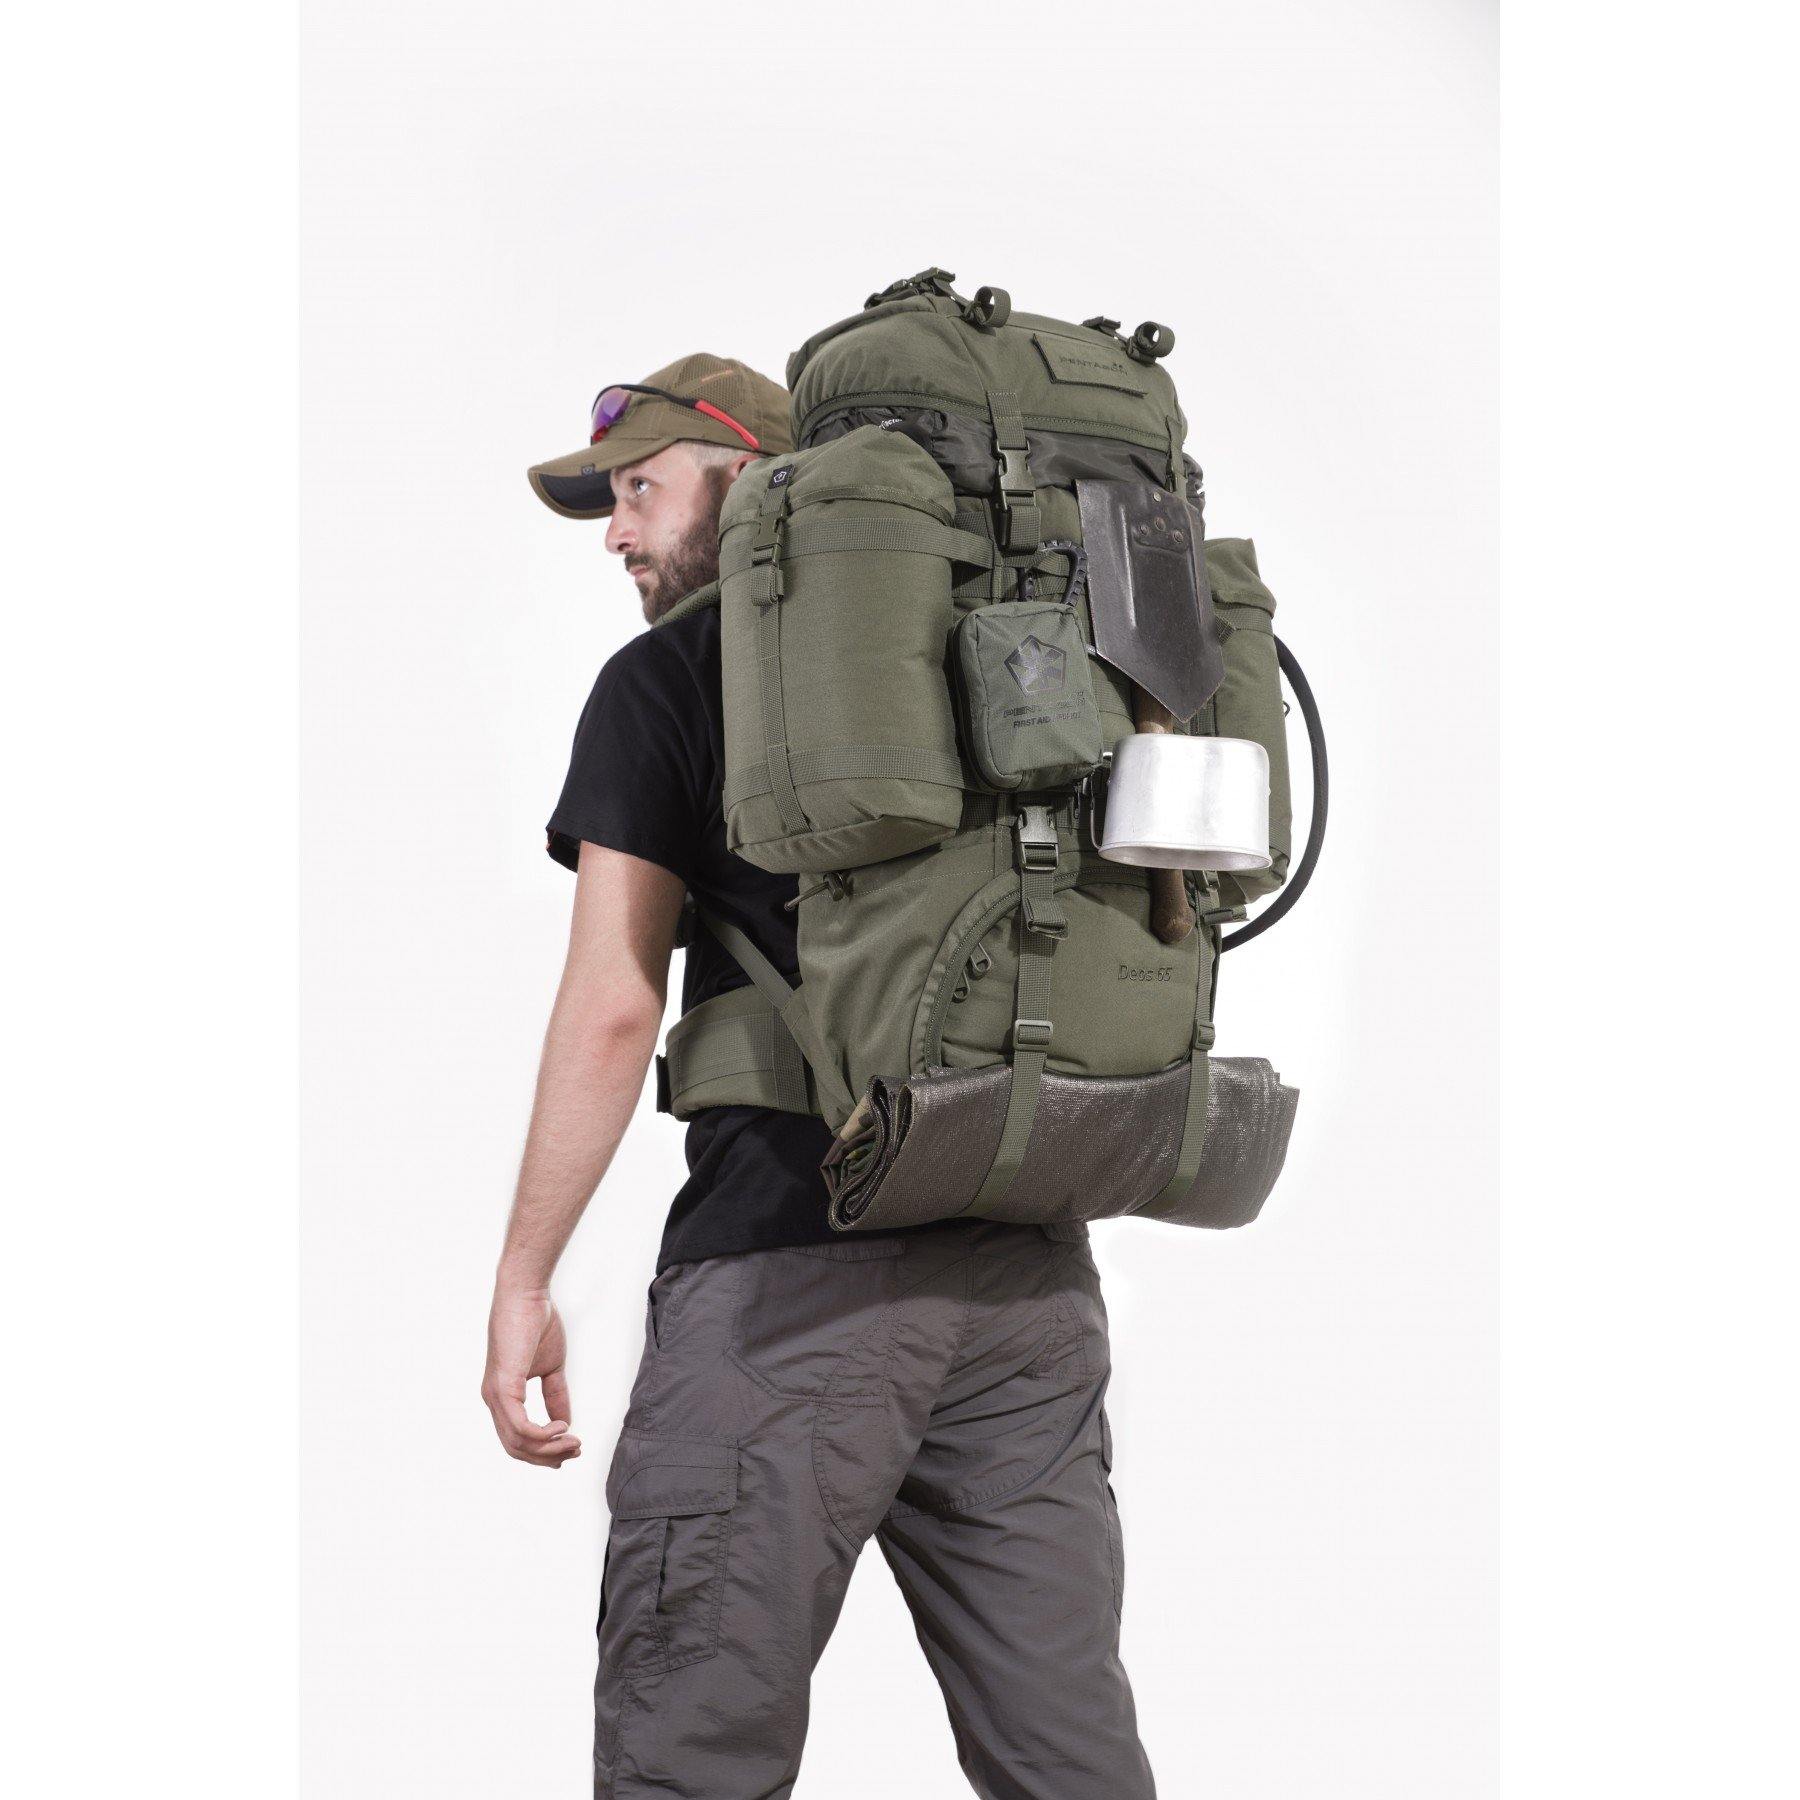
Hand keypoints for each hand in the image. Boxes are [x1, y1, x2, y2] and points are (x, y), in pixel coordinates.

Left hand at [482, 1282, 581, 1467]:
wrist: (527, 1295)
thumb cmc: (537, 1323)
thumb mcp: (552, 1368)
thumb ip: (556, 1396)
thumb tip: (566, 1423)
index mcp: (503, 1396)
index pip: (517, 1438)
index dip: (543, 1451)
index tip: (570, 1451)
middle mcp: (494, 1400)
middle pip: (515, 1448)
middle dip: (547, 1456)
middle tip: (575, 1451)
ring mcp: (496, 1395)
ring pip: (518, 1442)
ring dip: (549, 1448)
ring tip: (573, 1441)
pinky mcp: (503, 1387)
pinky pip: (520, 1427)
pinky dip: (542, 1435)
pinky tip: (562, 1428)